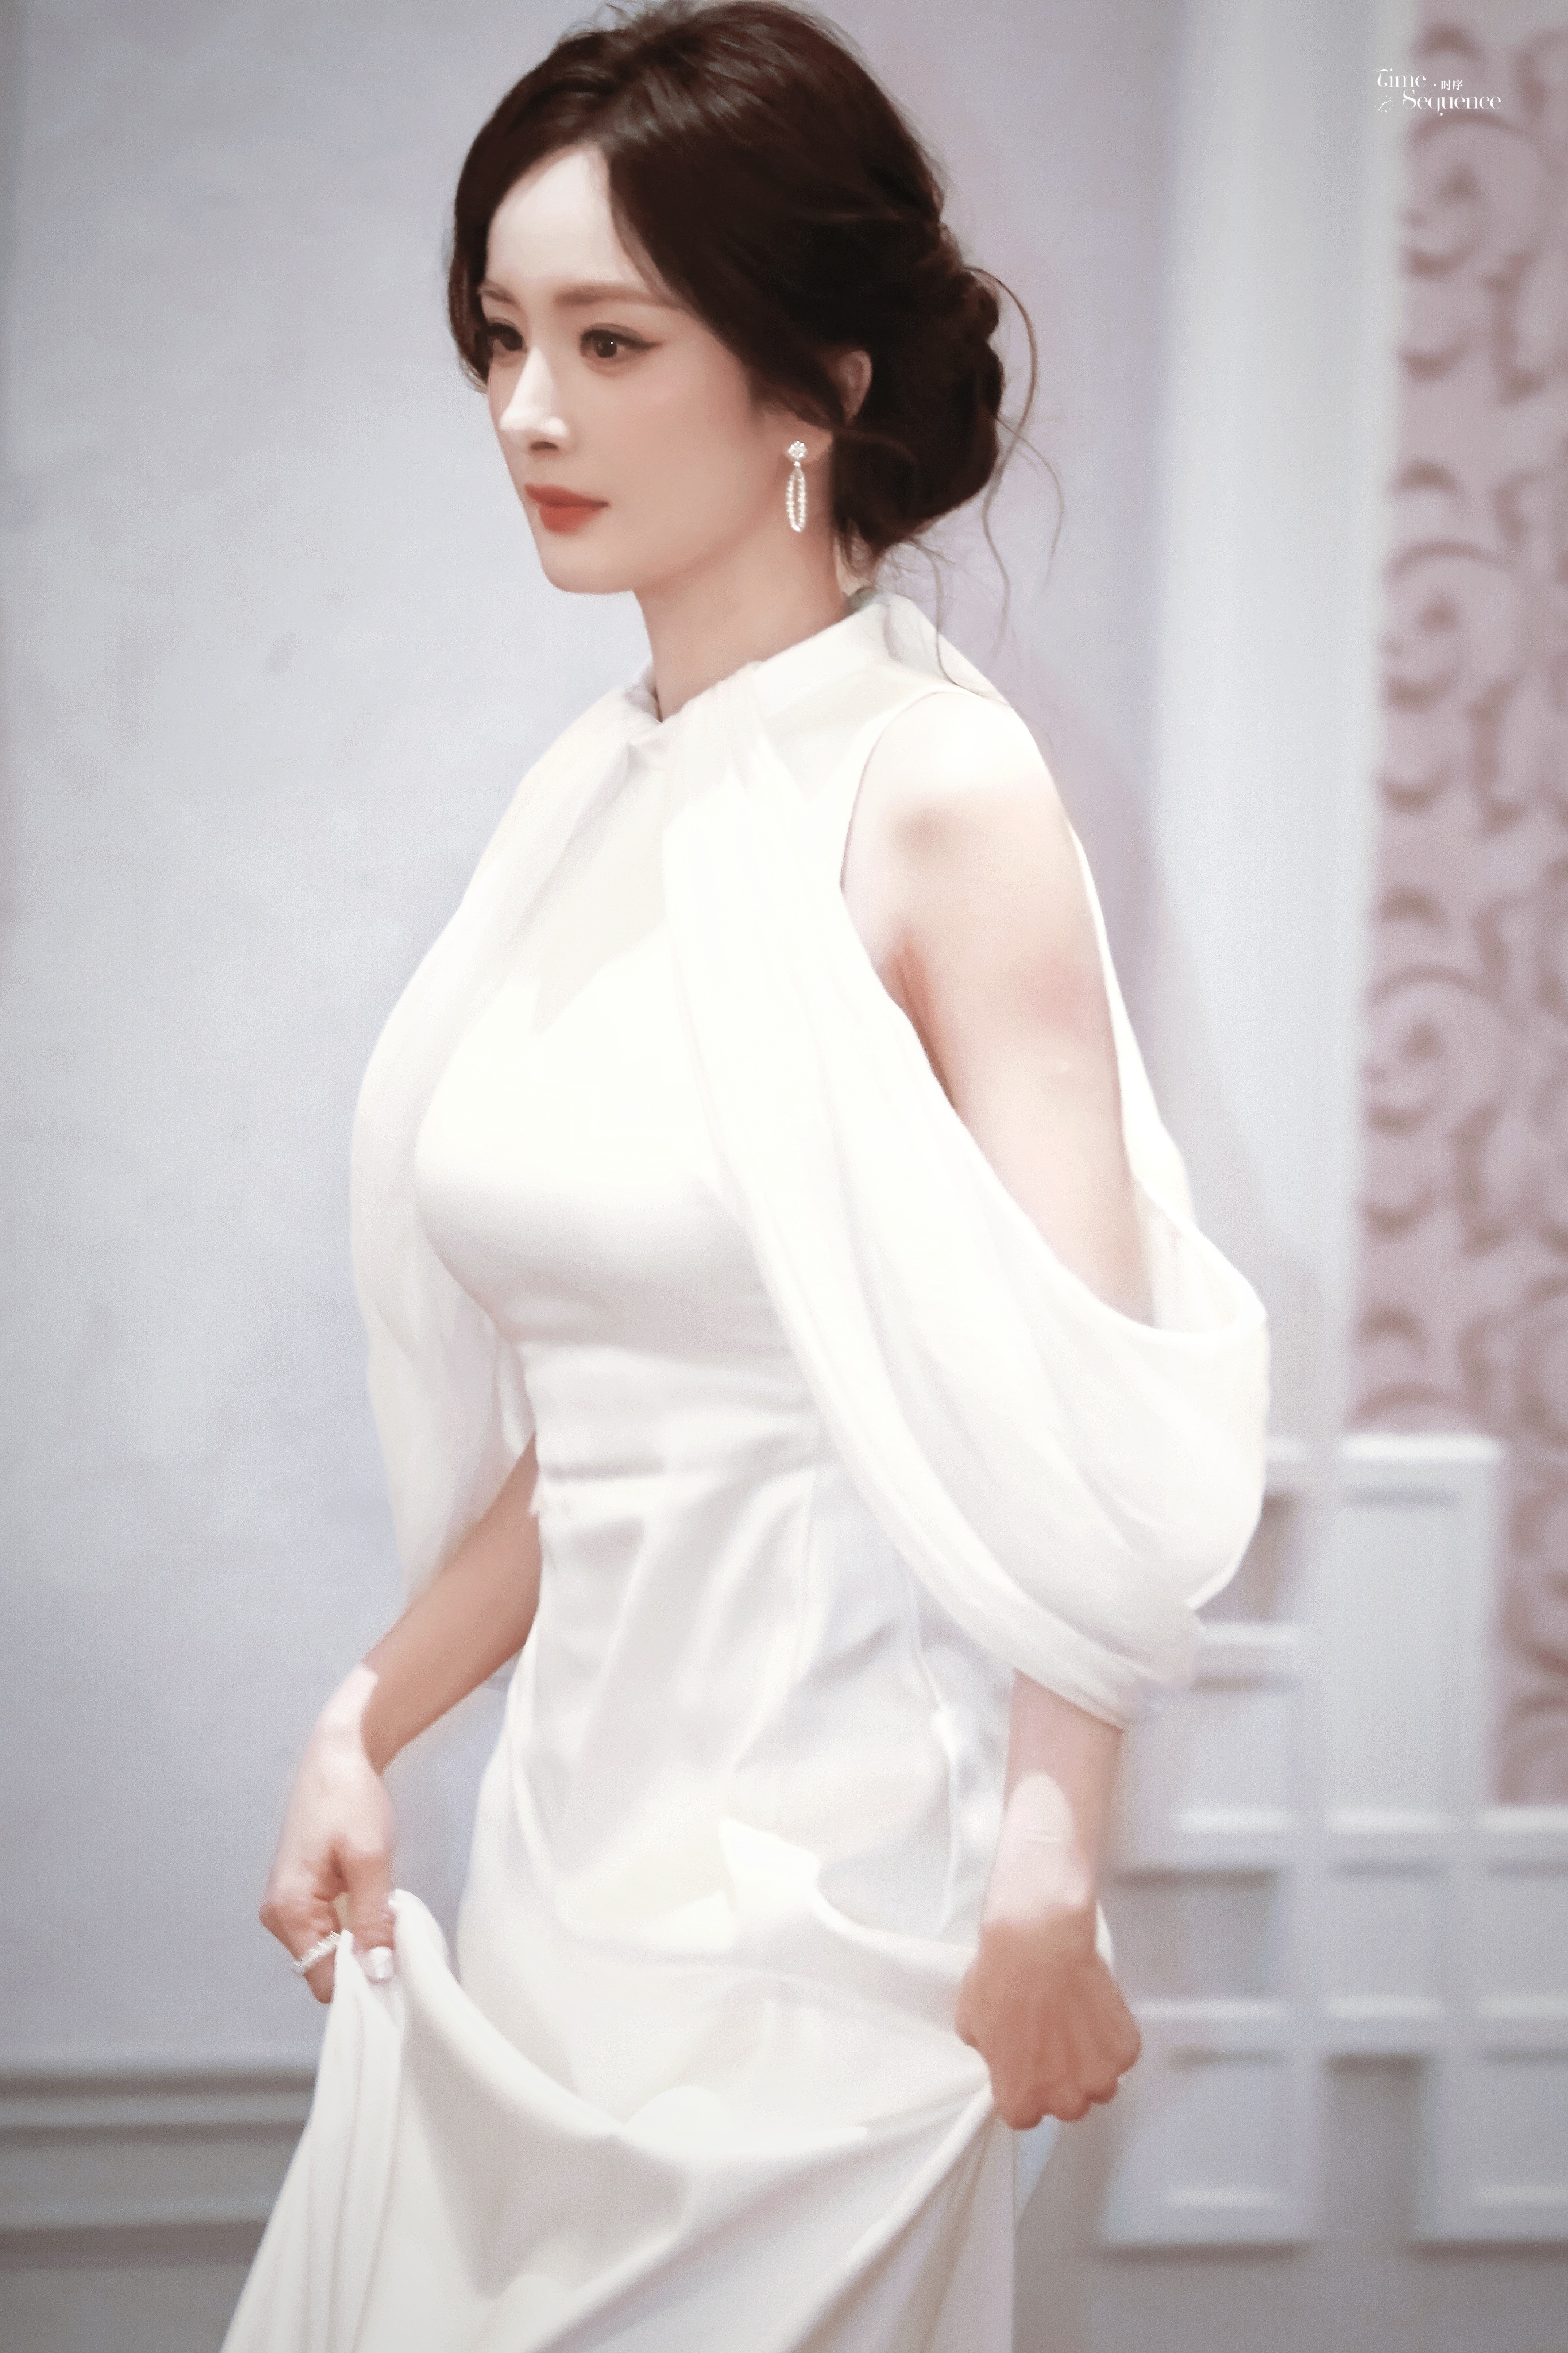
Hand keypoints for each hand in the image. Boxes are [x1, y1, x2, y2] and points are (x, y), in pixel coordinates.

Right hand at [259, 1677, 396, 2003]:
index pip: (323, 1979)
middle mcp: (278, 1915)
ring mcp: (287, 1905)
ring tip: (386, 1912)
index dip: (360, 1982)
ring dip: (359, 1940)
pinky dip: (353, 1924)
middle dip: (361, 1960)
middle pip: (323, 1967)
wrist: (337, 1755)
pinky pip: (328, 1928)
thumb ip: (373, 1919)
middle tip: (399, 1937)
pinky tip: (373, 1903)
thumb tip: (377, 1973)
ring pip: (328, 1948)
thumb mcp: (371, 1860)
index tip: (397, 1971)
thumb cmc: (350, 1800)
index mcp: (288, 1910)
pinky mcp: (300, 1894)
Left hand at [955, 1880, 1140, 2128]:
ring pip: (1100, 2084)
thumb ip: (993, 2056)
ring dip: (1091, 2064)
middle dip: (1063, 2081)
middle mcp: (1065, 2102)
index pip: (1024, 2115)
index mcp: (1021, 2102)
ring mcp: (1100, 2077)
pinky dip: (1111, 2037)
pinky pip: (1120, 2054)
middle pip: (1068, 2105)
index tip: (1026, 2065)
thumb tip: (1004, 2055)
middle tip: (1054, 2044)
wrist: (1040, 1943)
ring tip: (1078, 2027)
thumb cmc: (998, 1981)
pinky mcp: (1126, 2050)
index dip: (1025, 2088)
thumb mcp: (972, 2026)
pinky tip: (1094, 2009)